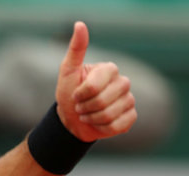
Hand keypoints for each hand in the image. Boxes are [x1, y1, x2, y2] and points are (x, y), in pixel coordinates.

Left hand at [55, 21, 136, 141]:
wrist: (71, 119)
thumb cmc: (68, 94)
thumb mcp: (67, 72)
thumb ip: (76, 50)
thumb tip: (80, 24)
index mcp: (109, 69)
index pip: (95, 86)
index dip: (81, 94)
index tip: (75, 94)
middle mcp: (123, 82)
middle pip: (104, 101)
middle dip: (85, 108)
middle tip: (79, 107)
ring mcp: (129, 99)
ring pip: (110, 114)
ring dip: (92, 119)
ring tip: (87, 115)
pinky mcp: (130, 116)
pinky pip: (118, 125)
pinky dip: (102, 128)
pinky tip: (98, 123)